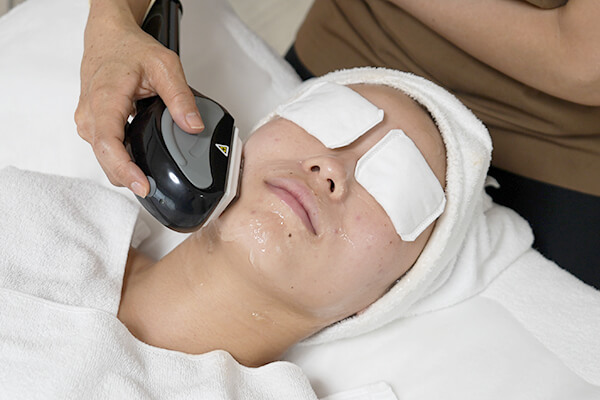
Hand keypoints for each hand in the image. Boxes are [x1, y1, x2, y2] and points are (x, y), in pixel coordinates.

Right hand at [75, 5, 203, 196]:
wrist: (109, 37)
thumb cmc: (129, 48)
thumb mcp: (164, 65)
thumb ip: (180, 97)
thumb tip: (193, 125)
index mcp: (104, 100)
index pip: (109, 144)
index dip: (124, 169)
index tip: (142, 185)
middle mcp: (90, 115)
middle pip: (104, 159)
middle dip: (127, 178)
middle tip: (152, 190)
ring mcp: (88, 121)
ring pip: (102, 157)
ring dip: (123, 171)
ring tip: (147, 180)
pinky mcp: (92, 124)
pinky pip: (104, 150)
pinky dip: (119, 161)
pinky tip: (137, 166)